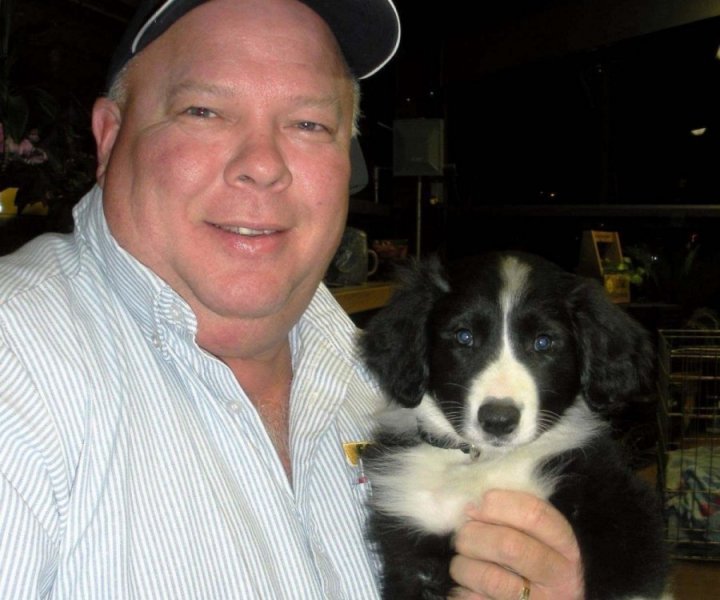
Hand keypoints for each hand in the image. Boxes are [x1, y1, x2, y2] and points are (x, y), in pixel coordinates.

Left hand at [448, 490, 583, 599]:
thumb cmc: (534, 564)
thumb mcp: (538, 538)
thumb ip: (515, 516)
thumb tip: (473, 504)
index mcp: (565, 548)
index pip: (535, 515)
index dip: (499, 504)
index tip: (478, 504)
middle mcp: (558, 578)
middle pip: (509, 546)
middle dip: (475, 535)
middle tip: (463, 535)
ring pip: (489, 578)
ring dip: (463, 565)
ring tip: (462, 562)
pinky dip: (462, 590)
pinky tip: (467, 586)